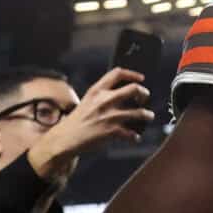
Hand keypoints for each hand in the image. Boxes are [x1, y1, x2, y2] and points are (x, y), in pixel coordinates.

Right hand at [28, 67, 154, 180]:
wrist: (64, 139)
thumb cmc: (76, 121)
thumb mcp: (87, 101)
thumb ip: (102, 96)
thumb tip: (124, 94)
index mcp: (96, 91)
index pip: (117, 73)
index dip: (132, 74)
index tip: (141, 78)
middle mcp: (104, 100)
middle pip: (134, 89)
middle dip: (144, 93)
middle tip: (144, 98)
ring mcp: (110, 116)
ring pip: (140, 112)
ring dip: (147, 115)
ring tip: (148, 116)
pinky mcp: (112, 131)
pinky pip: (132, 133)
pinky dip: (135, 136)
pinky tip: (135, 137)